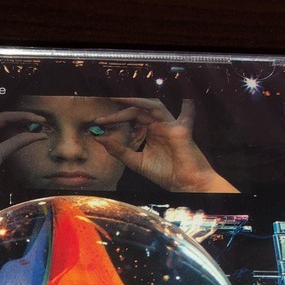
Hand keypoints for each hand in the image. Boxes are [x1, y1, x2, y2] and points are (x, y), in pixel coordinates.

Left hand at [93, 98, 237, 192]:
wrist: (182, 185)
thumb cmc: (164, 173)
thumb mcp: (135, 162)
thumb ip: (119, 150)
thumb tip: (99, 138)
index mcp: (149, 130)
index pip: (130, 117)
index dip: (114, 118)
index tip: (97, 123)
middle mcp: (159, 124)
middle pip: (137, 110)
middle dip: (118, 113)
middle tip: (101, 119)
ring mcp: (170, 125)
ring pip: (153, 106)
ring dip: (136, 101)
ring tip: (119, 99)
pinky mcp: (181, 131)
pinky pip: (184, 116)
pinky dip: (187, 108)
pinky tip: (187, 100)